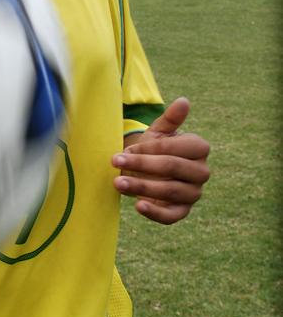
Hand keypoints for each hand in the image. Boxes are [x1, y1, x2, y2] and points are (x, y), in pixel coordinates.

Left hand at [112, 97, 209, 224]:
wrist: (148, 170)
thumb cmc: (154, 148)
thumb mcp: (159, 132)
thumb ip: (170, 119)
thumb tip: (184, 101)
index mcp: (199, 148)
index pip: (174, 148)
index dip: (149, 149)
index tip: (126, 149)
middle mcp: (201, 172)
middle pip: (171, 167)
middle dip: (141, 165)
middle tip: (115, 161)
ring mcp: (193, 193)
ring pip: (169, 190)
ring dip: (141, 186)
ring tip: (117, 182)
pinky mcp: (182, 211)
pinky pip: (172, 216)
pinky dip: (155, 213)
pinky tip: (138, 205)